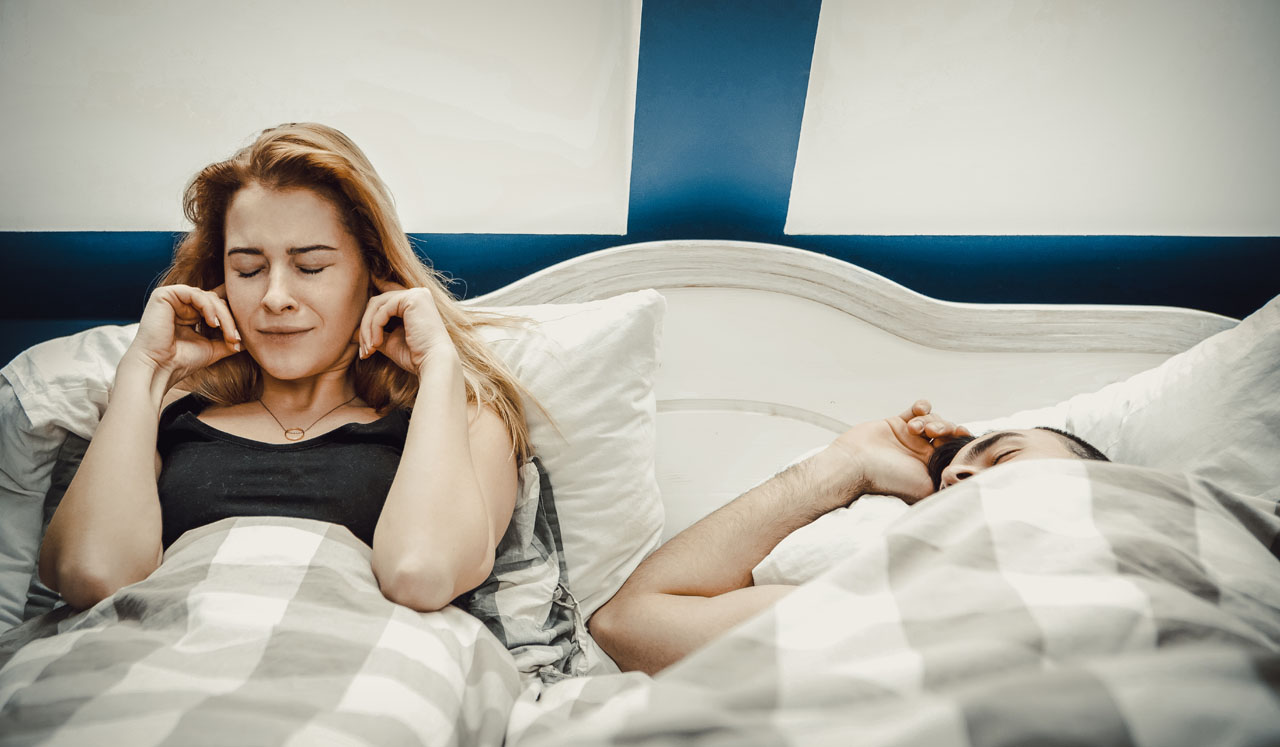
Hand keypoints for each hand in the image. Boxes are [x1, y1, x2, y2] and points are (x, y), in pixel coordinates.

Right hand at [126, 284, 240, 385]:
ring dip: (224, 316)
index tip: (240, 338)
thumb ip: (228, 340)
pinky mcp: (164, 294)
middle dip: (230, 319)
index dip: (231, 318)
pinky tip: (213, 323)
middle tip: (235, 339)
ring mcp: (172, 298)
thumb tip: (250, 339)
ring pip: (209, 297)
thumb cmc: (181, 362)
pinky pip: (195, 294)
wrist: (159, 369)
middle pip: (216, 301)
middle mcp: (180, 303)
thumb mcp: (213, 349)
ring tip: (228, 335)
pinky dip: (209, 307)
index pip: (217, 306)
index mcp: (189, 313)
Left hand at [357, 277, 454, 373]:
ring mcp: (416, 294)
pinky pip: (382, 311)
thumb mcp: (391, 342)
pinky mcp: (412, 299)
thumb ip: (375, 333)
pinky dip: (374, 328)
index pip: (388, 295)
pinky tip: (377, 344)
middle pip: (377, 302)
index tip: (363, 294)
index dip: (374, 292)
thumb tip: (352, 334)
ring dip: (367, 329)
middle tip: (364, 351)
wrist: (433, 363)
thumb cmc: (416, 356)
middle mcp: (418, 294)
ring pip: (376, 305)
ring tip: (369, 350)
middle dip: (365, 326)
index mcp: (416, 303)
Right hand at [829, 399, 970, 502]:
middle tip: (934, 434)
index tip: (962, 435)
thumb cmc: (887, 479)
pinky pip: (916, 410)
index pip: (953, 451)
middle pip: (946, 433)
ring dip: (929, 419)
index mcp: (930, 468)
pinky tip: (918, 411)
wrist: (856, 464)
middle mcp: (921, 453)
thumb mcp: (926, 488)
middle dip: (944, 429)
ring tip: (916, 428)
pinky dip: (921, 407)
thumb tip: (967, 478)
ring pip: (932, 419)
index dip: (960, 441)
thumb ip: (946, 482)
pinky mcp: (896, 423)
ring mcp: (909, 437)